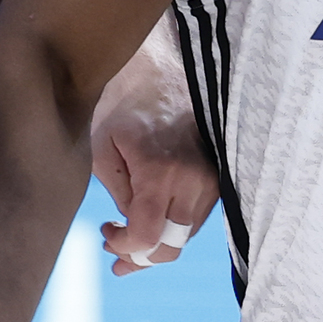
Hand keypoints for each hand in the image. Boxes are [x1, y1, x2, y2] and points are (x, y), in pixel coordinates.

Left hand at [89, 40, 218, 272]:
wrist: (167, 64)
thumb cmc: (126, 101)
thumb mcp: (103, 147)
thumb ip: (117, 194)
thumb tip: (131, 228)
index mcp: (161, 173)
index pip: (148, 238)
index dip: (125, 249)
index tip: (106, 235)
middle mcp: (194, 182)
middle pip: (172, 247)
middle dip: (140, 257)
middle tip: (113, 251)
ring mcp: (212, 180)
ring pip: (186, 235)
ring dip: (157, 242)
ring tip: (125, 231)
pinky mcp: (219, 177)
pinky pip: (197, 216)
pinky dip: (174, 224)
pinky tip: (152, 215)